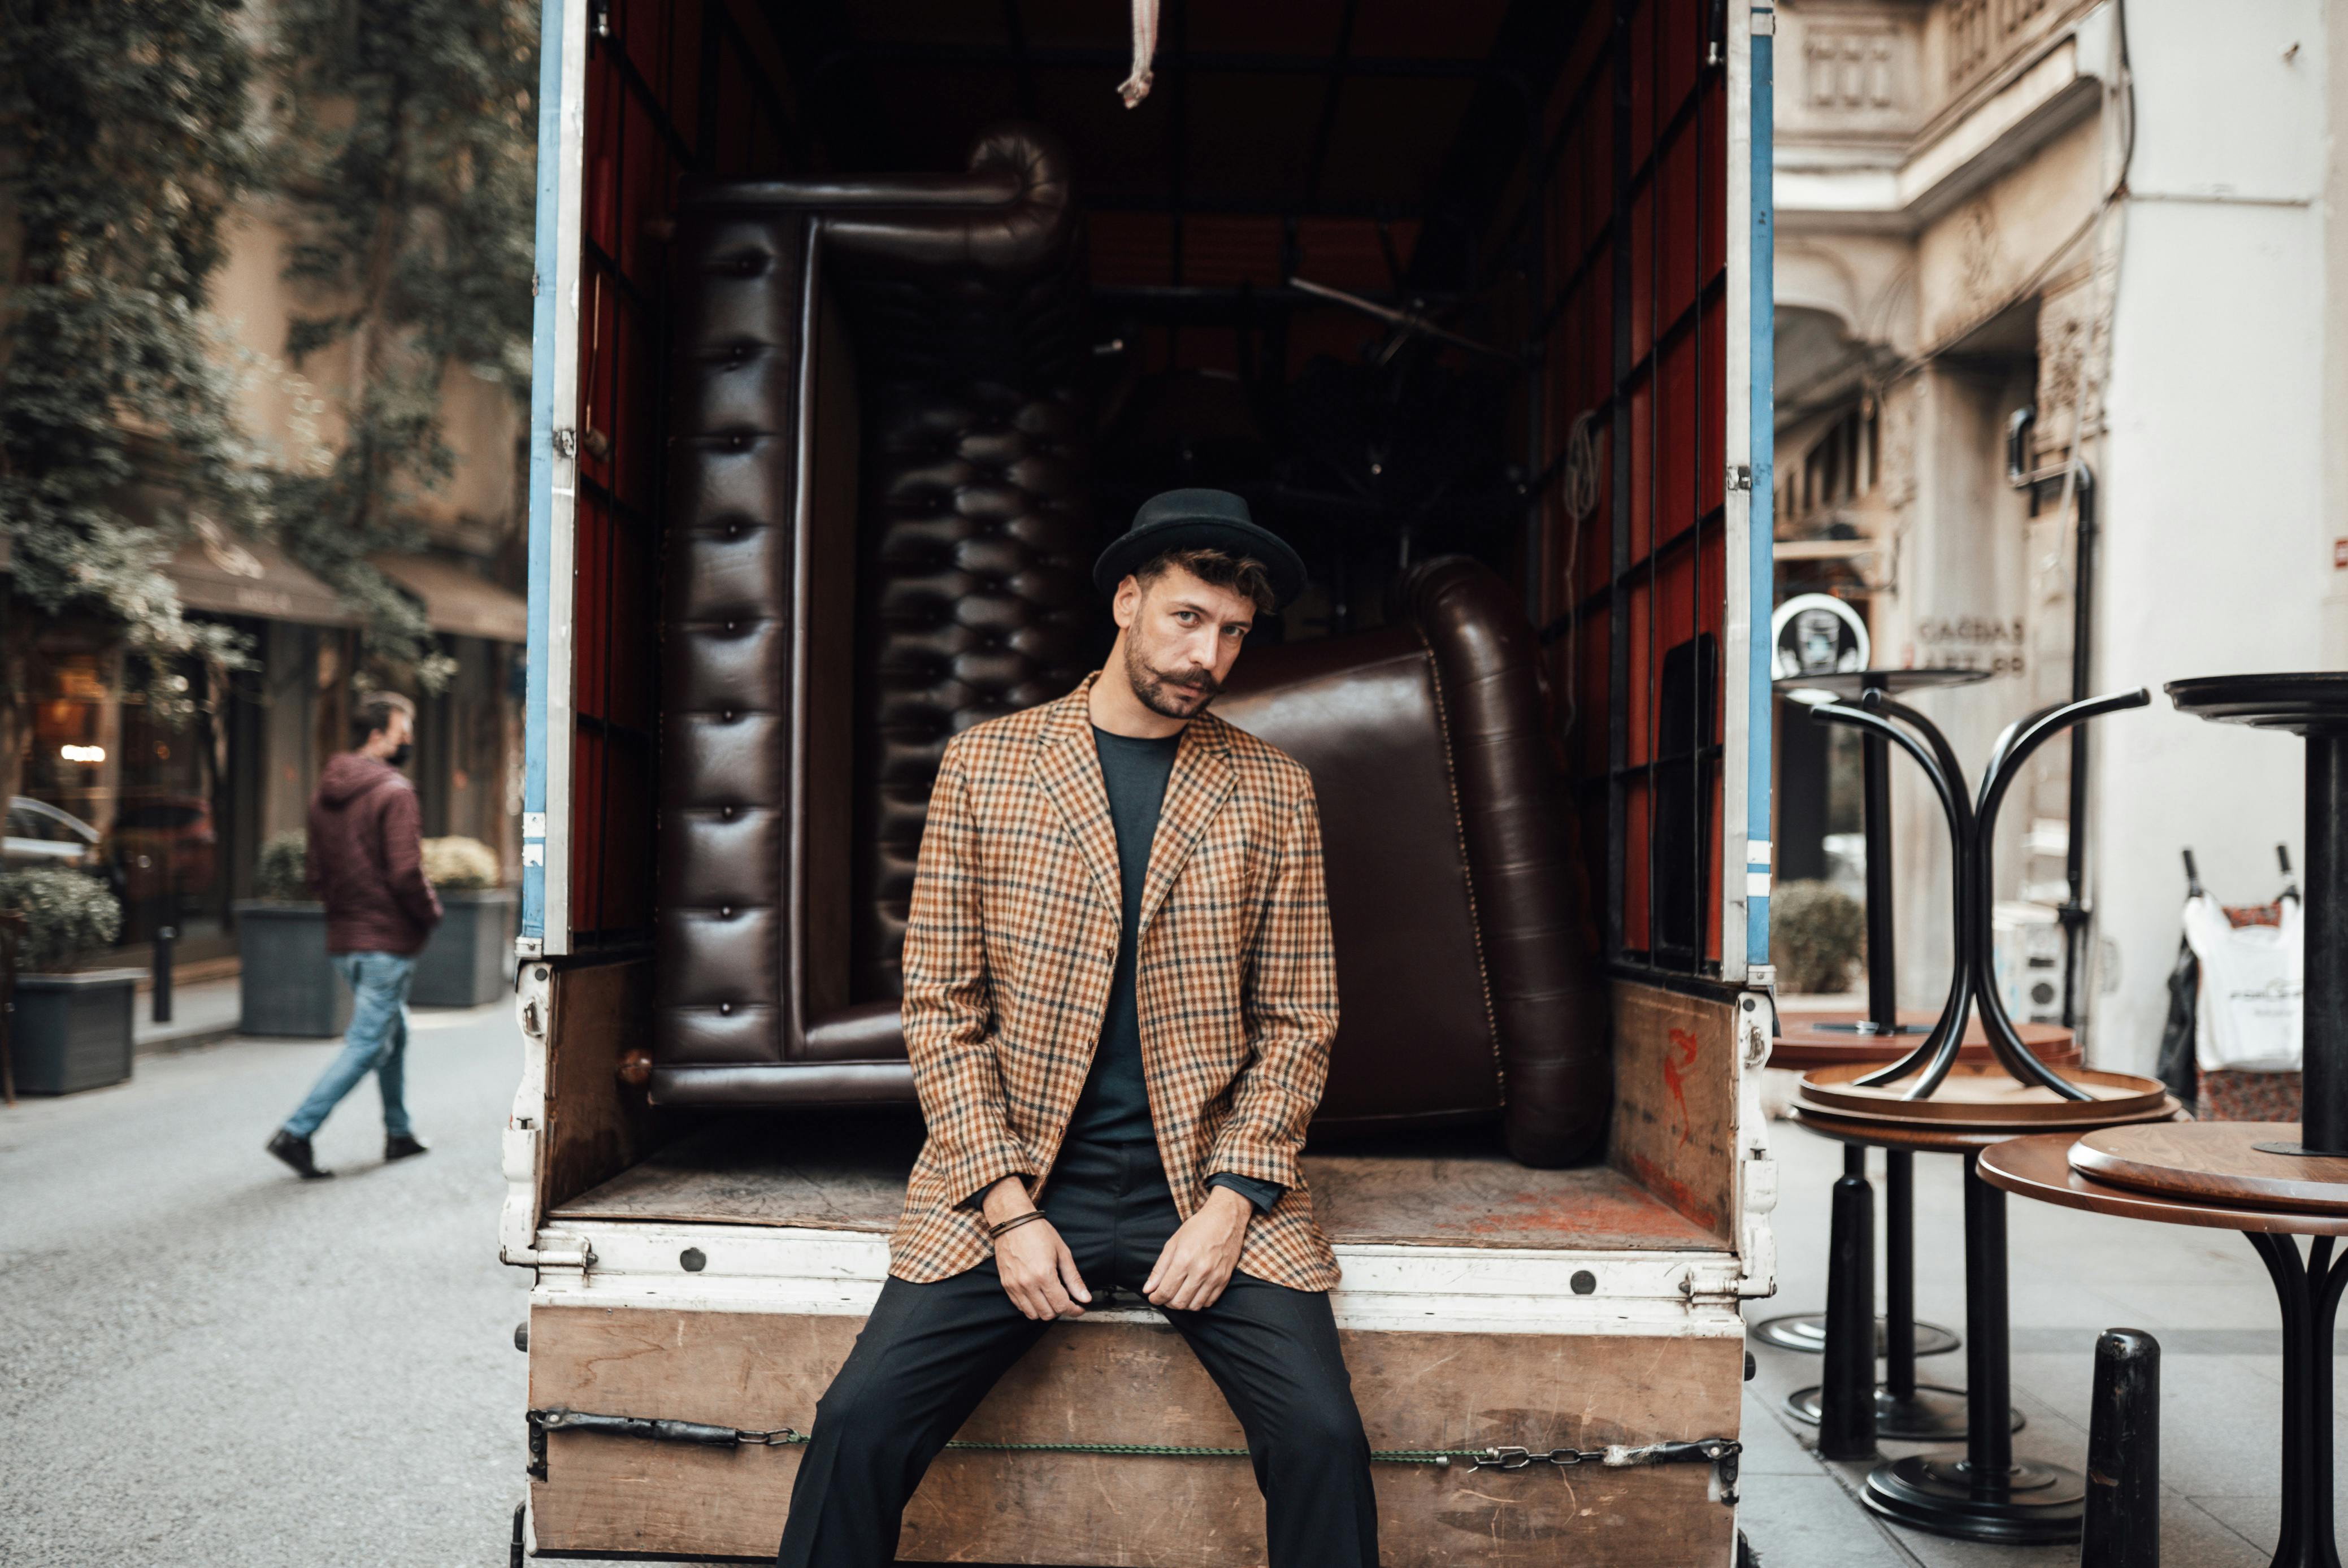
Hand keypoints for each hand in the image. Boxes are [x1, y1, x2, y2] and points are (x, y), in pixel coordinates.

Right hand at [981, 1176, 1090, 1320]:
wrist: (1012, 1221)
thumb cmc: (1038, 1232)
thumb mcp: (1062, 1252)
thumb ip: (1073, 1278)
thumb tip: (1085, 1298)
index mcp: (1044, 1275)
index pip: (1061, 1305)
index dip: (1074, 1310)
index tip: (1079, 1308)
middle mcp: (1027, 1284)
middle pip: (1047, 1314)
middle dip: (1060, 1310)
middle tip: (1066, 1300)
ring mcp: (1014, 1286)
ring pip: (1032, 1314)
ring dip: (1045, 1310)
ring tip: (1051, 1298)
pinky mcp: (1006, 1285)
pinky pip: (1019, 1306)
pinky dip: (1031, 1306)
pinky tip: (1038, 1295)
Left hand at [1144, 1185, 1250, 1311]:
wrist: (1226, 1218)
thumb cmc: (1200, 1226)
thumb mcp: (1173, 1242)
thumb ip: (1160, 1268)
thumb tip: (1149, 1288)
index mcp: (1184, 1259)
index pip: (1166, 1291)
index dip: (1156, 1298)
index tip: (1153, 1297)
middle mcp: (1200, 1270)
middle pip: (1179, 1302)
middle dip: (1167, 1302)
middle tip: (1165, 1295)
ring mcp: (1214, 1277)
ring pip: (1194, 1306)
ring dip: (1183, 1304)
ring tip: (1179, 1294)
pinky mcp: (1224, 1280)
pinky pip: (1209, 1302)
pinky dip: (1198, 1302)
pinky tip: (1193, 1292)